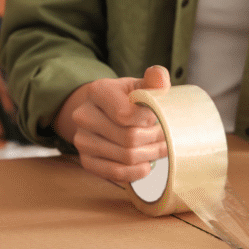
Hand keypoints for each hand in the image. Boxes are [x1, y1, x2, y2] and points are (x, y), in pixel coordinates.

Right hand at [54, 66, 170, 181]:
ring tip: (159, 147)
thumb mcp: (141, 87)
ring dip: (150, 155)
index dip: (150, 120)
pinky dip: (137, 171)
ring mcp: (82, 140)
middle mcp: (83, 115)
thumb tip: (159, 75)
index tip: (159, 118)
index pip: (127, 115)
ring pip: (126, 156)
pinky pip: (116, 173)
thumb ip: (153, 82)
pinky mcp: (86, 161)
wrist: (107, 115)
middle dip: (155, 139)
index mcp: (98, 91)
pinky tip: (146, 163)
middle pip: (129, 138)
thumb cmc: (129, 100)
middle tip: (167, 137)